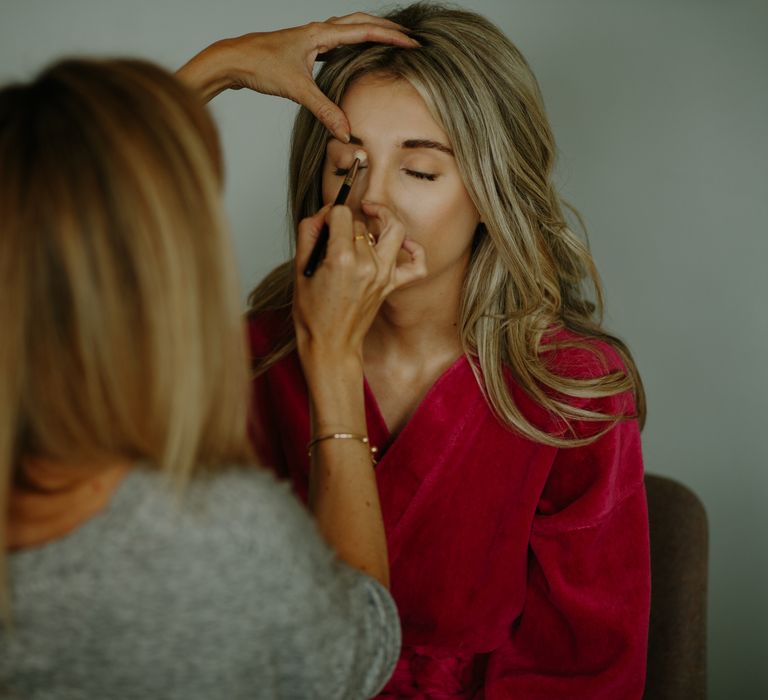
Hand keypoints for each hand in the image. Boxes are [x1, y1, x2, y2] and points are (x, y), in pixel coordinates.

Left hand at [177, 13, 417, 141]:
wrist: (232, 60)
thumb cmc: (259, 65)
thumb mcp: (296, 90)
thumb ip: (324, 111)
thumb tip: (346, 132)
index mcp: (321, 34)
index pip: (365, 31)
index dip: (391, 37)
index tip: (413, 43)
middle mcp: (317, 31)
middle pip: (360, 22)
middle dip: (387, 29)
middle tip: (409, 38)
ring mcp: (310, 37)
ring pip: (348, 27)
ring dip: (370, 31)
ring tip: (389, 40)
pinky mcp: (304, 47)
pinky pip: (336, 40)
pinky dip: (351, 42)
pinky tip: (353, 54)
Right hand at [292, 203, 425, 366]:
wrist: (330, 344)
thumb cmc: (312, 313)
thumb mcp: (300, 268)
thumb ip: (310, 233)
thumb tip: (323, 214)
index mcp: (342, 260)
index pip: (342, 214)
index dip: (330, 215)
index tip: (324, 227)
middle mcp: (367, 265)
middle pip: (362, 223)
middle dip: (347, 224)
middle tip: (334, 238)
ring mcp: (384, 275)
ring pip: (392, 230)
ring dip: (382, 219)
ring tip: (371, 215)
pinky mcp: (392, 285)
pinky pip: (417, 264)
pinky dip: (414, 249)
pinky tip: (401, 243)